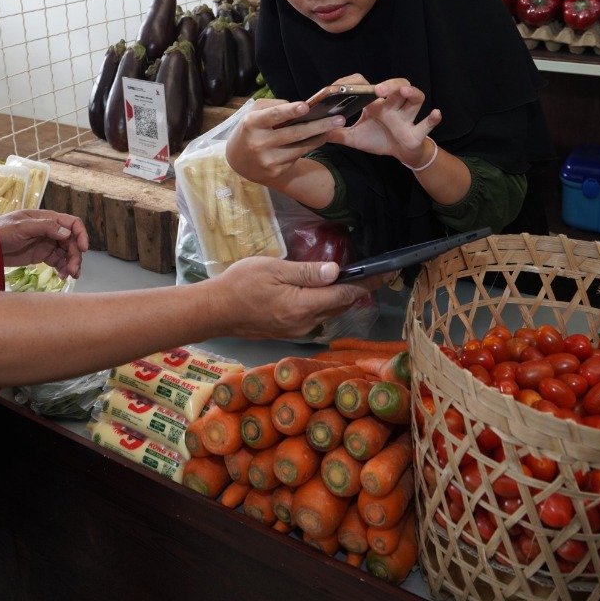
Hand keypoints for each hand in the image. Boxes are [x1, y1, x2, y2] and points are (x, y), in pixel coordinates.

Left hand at [0, 209, 87, 277]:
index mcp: (47, 219)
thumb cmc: (1, 231)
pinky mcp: (41, 255)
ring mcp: (46, 243)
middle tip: (74, 271)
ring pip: (66, 253)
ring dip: (71, 263)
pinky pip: (57, 262)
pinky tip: (61, 276)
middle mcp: (50, 230)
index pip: (71, 223)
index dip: (80, 234)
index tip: (83, 249)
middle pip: (71, 241)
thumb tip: (67, 233)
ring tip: (69, 276)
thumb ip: (45, 227)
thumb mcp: (22, 226)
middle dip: (75, 255)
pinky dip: (62, 269)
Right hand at [207, 257, 371, 339]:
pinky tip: (323, 292)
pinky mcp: (288, 331)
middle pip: (339, 305)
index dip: (365, 284)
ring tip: (351, 280)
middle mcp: (305, 323)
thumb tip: (336, 271)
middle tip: (372, 274)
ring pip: (328, 312)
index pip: (343, 295)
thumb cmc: (241, 284)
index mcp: (303, 306)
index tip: (384, 275)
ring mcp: (297, 330)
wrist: (215, 311)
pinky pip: (315, 316)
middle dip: (357, 290)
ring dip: (340, 297)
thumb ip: (306, 272)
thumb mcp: (274, 269)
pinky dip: (325, 304)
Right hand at [224, 97, 342, 187]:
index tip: (306, 106)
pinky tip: (319, 138)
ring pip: (300, 148)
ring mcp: (268, 160)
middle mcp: (259, 143)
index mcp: (251, 124)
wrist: (238, 160)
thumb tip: (298, 107)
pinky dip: (310, 146)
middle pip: (294, 134)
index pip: (273, 116)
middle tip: (339, 119)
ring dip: (319, 137)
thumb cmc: (249, 129)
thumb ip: (273, 106)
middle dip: (319, 125)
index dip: (290, 111)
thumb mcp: (254, 113)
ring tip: (334, 128)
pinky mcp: (275, 171)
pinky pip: (297, 156)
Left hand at [329, 78, 442, 167]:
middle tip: (379, 89)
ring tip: (404, 92)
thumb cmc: (379, 139)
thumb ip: (336, 133)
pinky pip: (427, 123)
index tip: (340, 87)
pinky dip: (432, 118)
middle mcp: (393, 106)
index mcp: (377, 104)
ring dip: (411, 93)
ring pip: (415, 97)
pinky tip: (435, 113)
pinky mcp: (417, 132)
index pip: (368, 84)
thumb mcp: (354, 138)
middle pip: (396, 85)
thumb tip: (315, 131)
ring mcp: (407, 117)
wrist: (401, 154)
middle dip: (389, 84)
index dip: (355, 82)